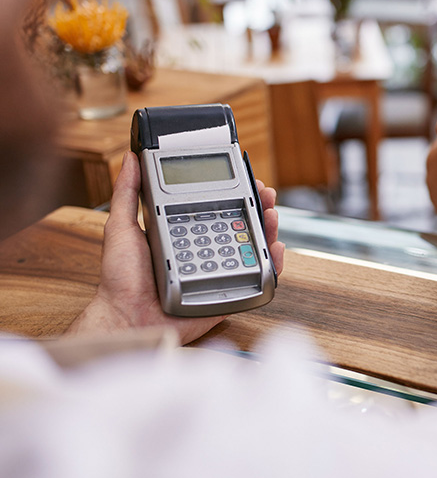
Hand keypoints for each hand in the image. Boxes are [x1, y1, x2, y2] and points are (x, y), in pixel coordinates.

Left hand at [67, 151, 285, 344]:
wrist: (127, 318)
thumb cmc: (121, 280)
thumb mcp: (121, 227)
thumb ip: (127, 193)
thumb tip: (129, 159)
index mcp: (184, 231)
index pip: (217, 206)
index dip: (236, 192)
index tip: (247, 178)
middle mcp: (204, 249)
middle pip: (241, 223)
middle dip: (258, 206)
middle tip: (265, 194)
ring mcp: (218, 270)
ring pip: (252, 247)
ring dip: (268, 229)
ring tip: (271, 215)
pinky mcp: (227, 292)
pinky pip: (256, 279)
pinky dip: (272, 265)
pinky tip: (274, 250)